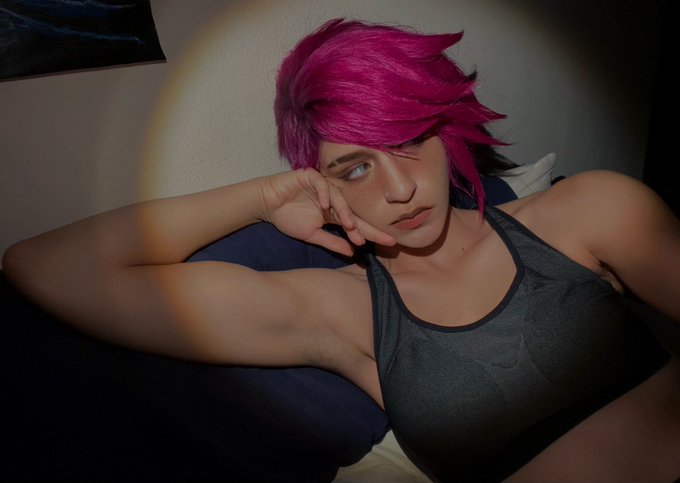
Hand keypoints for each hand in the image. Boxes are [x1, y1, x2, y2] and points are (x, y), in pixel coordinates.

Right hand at [258, 169, 394, 255]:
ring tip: (349, 225)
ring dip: (345, 212)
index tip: (389, 244)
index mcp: (334, 213)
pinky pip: (322, 184)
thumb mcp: (312, 235)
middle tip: (383, 237)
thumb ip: (332, 242)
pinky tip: (325, 206)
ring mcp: (323, 187)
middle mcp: (333, 200)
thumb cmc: (288, 218)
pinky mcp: (311, 176)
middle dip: (368, 226)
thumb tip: (352, 252)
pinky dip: (325, 194)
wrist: (267, 203)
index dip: (372, 234)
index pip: (356, 224)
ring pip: (340, 198)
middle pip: (354, 212)